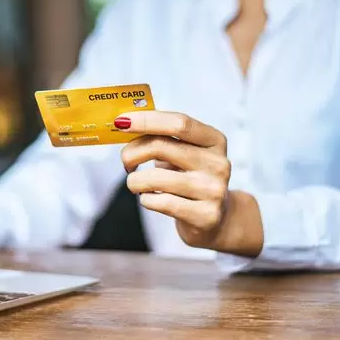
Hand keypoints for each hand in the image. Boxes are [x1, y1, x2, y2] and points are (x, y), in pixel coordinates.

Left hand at [117, 111, 262, 256]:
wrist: (215, 219)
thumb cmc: (190, 179)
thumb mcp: (184, 153)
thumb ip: (163, 137)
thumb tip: (125, 124)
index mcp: (214, 140)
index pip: (179, 123)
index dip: (147, 120)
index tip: (122, 122)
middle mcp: (218, 163)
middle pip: (162, 147)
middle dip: (132, 152)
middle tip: (125, 160)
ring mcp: (213, 190)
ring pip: (155, 178)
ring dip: (134, 180)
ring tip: (135, 184)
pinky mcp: (205, 215)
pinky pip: (160, 202)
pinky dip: (146, 199)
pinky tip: (150, 198)